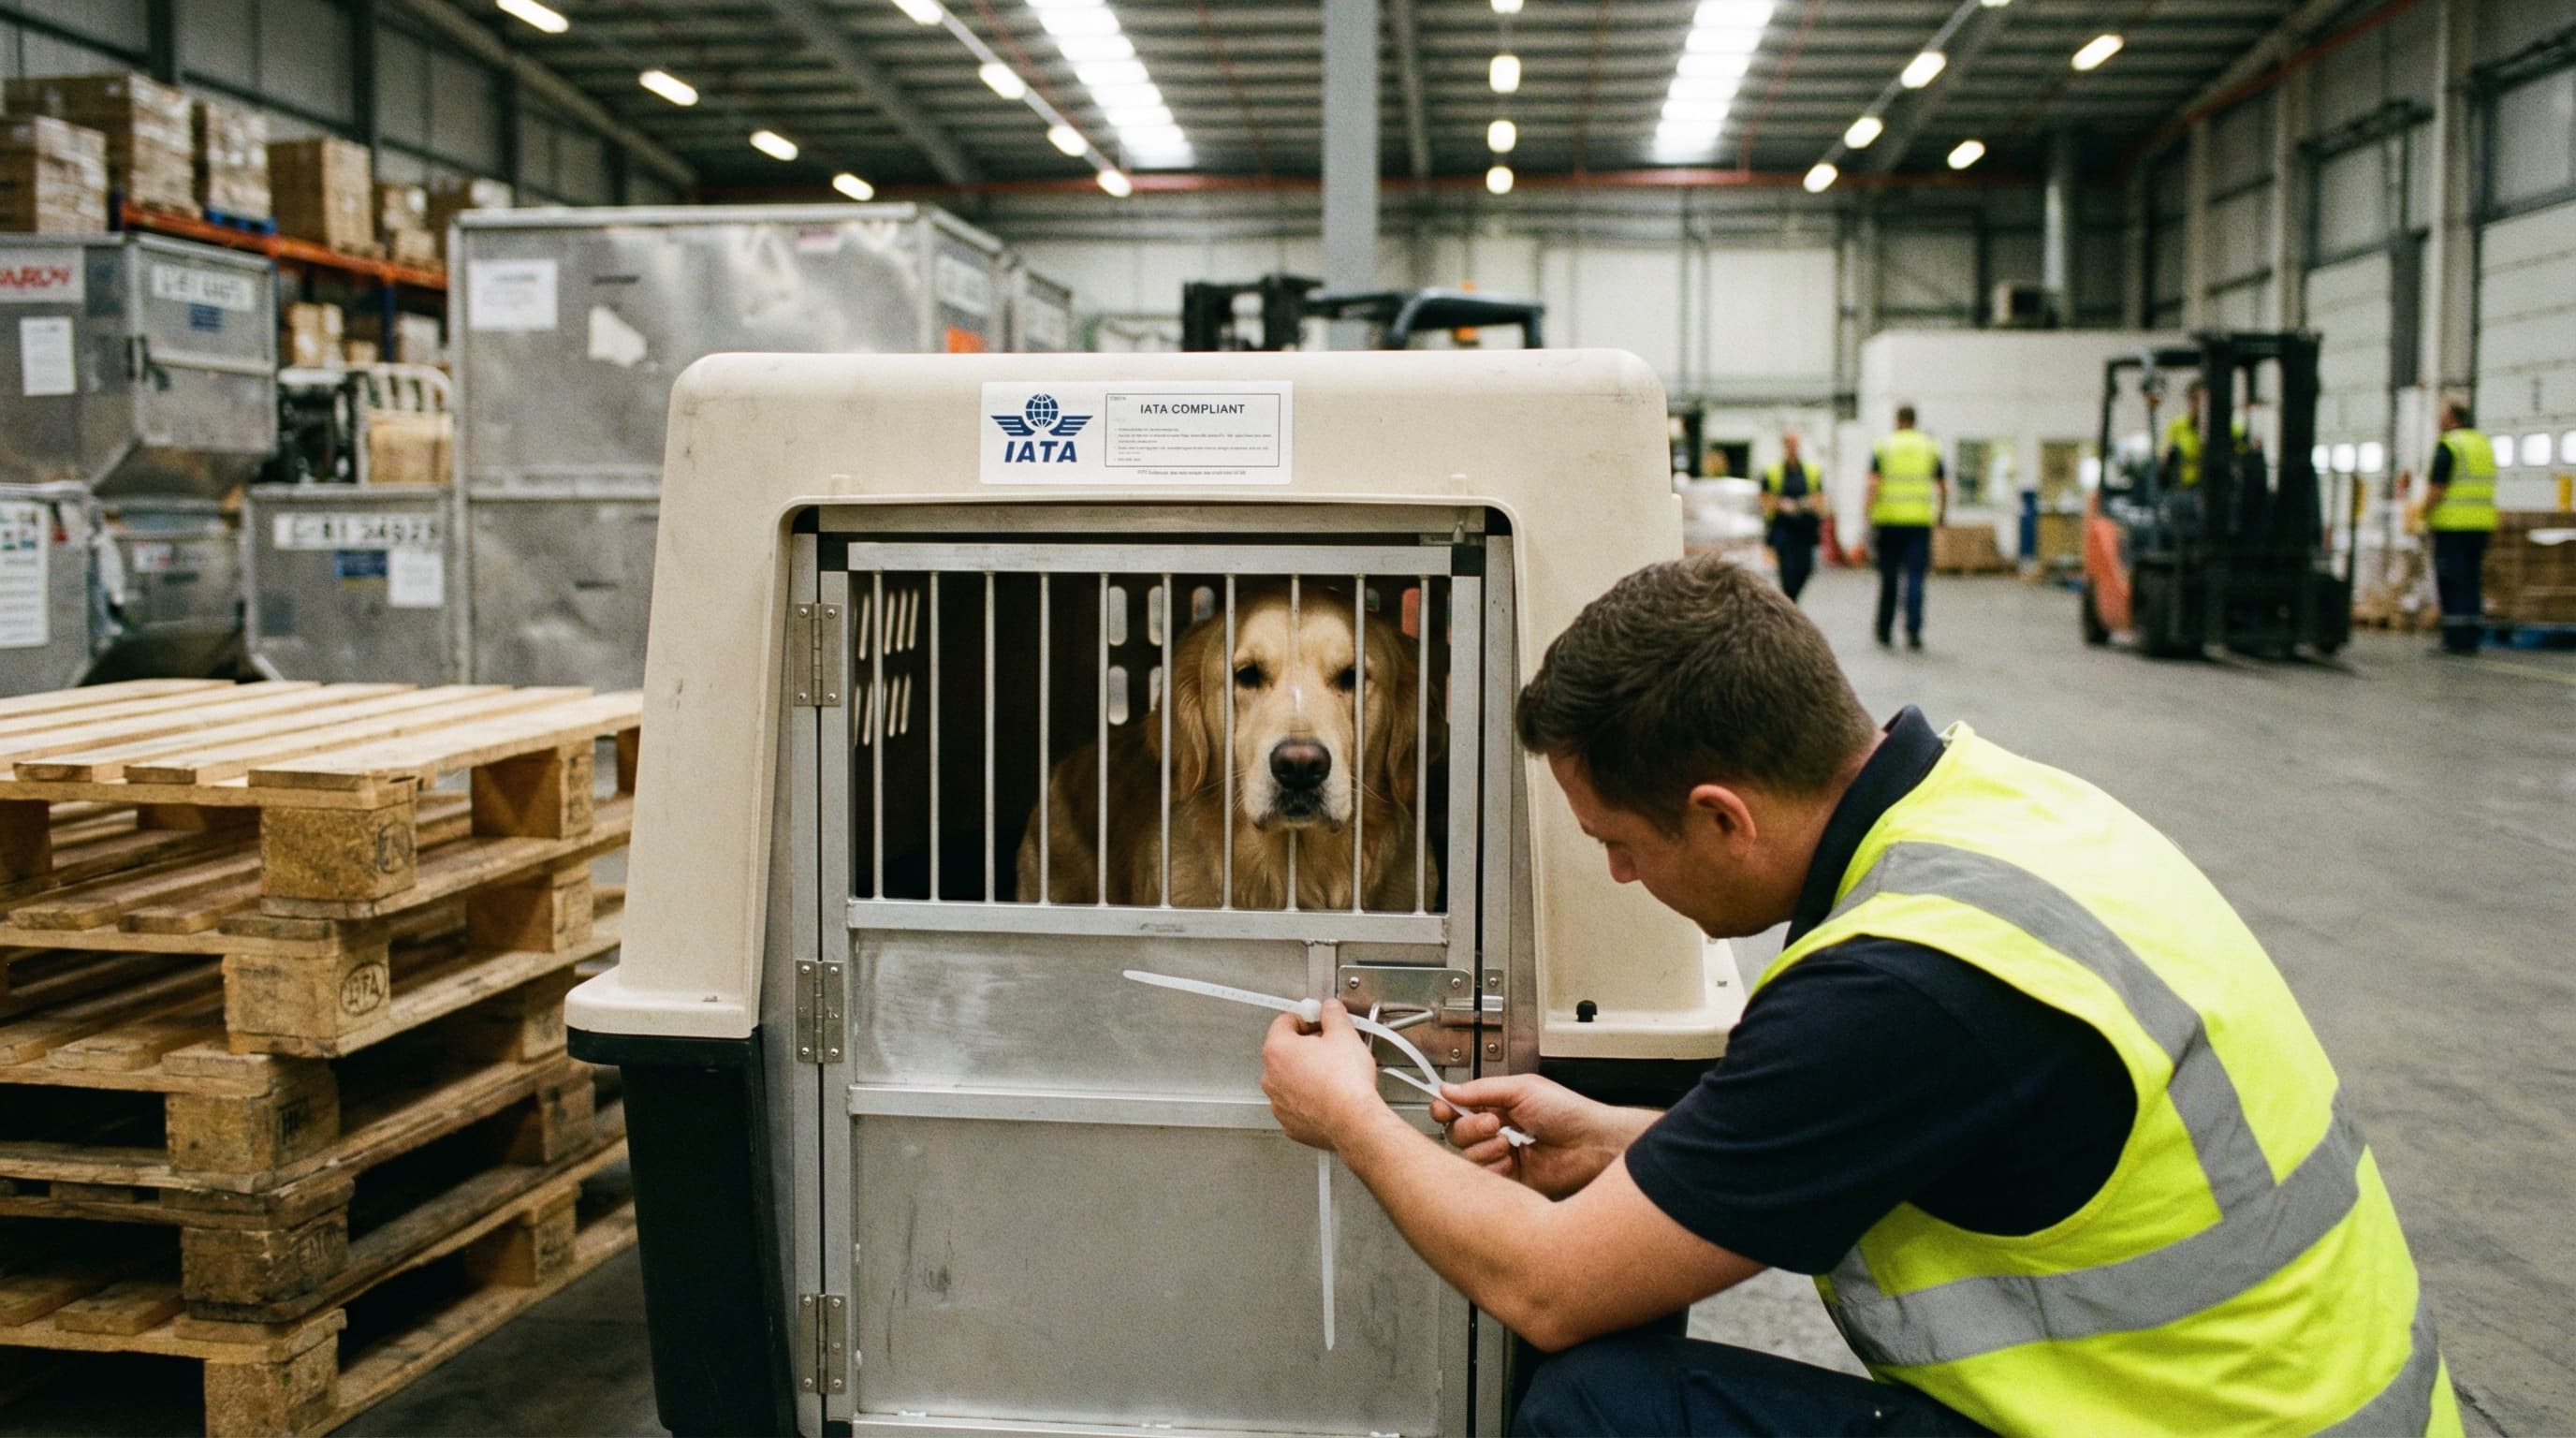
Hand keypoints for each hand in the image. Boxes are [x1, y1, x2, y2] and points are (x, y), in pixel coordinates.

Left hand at [1261, 1000, 1383, 1149]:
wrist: (1355, 1122)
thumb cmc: (1346, 1084)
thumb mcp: (1344, 1035)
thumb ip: (1333, 1014)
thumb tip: (1330, 1009)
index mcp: (1278, 1050)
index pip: (1285, 1021)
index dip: (1306, 1018)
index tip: (1319, 1021)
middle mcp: (1271, 1077)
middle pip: (1286, 1051)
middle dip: (1307, 1047)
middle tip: (1331, 1048)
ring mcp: (1278, 1102)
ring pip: (1290, 1079)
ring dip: (1307, 1074)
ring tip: (1333, 1074)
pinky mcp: (1290, 1123)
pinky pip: (1296, 1103)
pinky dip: (1309, 1098)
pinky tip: (1329, 1095)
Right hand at [1430, 1074, 1650, 1198]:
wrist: (1592, 1143)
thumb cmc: (1568, 1112)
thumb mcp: (1521, 1089)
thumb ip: (1480, 1090)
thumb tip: (1448, 1089)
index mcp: (1499, 1106)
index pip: (1459, 1108)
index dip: (1446, 1108)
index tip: (1442, 1107)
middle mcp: (1497, 1132)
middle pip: (1456, 1133)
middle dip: (1468, 1126)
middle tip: (1492, 1122)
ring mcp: (1502, 1157)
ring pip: (1466, 1157)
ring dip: (1483, 1146)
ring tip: (1507, 1141)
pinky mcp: (1509, 1181)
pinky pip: (1483, 1177)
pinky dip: (1493, 1165)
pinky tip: (1511, 1158)